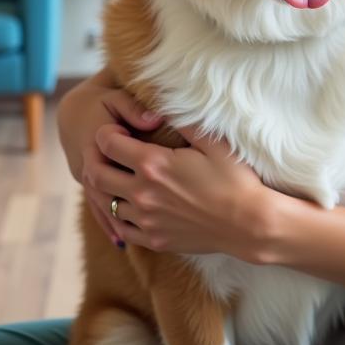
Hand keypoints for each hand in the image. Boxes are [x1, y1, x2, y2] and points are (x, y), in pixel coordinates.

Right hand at [57, 73, 163, 246]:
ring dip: (120, 221)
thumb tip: (155, 118)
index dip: (137, 170)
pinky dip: (110, 224)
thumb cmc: (101, 103)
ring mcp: (84, 179)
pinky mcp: (87, 188)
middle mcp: (86, 164)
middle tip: (162, 220)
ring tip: (148, 237)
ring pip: (101, 204)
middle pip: (108, 190)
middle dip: (131, 205)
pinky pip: (97, 209)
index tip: (164, 176)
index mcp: (94, 141)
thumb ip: (134, 108)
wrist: (74, 112)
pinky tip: (122, 242)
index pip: (113, 161)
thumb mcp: (116, 98)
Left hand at [89, 123, 272, 259]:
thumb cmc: (234, 179)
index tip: (120, 131)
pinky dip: (122, 216)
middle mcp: (142, 193)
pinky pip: (122, 228)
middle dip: (97, 159)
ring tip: (125, 178)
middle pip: (95, 174)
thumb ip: (185, 121)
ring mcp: (146, 220)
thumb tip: (167, 103)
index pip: (107, 144)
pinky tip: (135, 206)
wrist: (248, 223)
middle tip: (113, 153)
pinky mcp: (154, 240)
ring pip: (106, 203)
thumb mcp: (212, 141)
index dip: (108, 133)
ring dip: (110, 188)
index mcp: (153, 164)